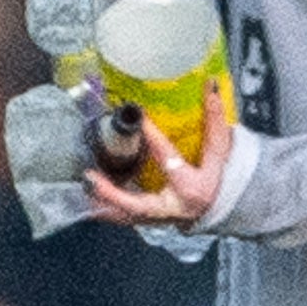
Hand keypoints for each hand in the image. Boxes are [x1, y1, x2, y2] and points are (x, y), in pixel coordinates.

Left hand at [80, 76, 233, 227]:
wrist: (222, 208)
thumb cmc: (220, 179)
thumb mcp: (220, 151)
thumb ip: (214, 120)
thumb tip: (209, 84)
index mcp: (192, 187)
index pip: (168, 159)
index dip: (153, 137)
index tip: (139, 119)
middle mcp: (173, 207)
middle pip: (138, 204)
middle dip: (112, 193)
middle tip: (92, 177)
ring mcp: (159, 218)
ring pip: (126, 216)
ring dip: (103, 204)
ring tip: (84, 186)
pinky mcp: (150, 221)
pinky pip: (125, 217)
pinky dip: (106, 208)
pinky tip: (90, 197)